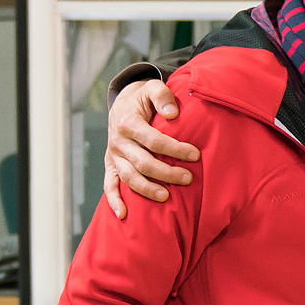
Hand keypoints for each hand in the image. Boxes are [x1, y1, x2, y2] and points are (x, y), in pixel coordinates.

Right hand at [104, 78, 199, 218]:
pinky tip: (124, 215)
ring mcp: (113, 156)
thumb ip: (162, 95)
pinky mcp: (111, 166)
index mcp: (127, 123)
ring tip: (167, 196)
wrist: (122, 104)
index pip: (153, 141)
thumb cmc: (143, 99)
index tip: (195, 154)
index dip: (174, 149)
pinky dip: (114, 201)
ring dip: (147, 189)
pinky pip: (109, 186)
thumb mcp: (151, 89)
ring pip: (128, 177)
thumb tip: (172, 112)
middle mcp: (117, 142)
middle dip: (166, 172)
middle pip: (142, 162)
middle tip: (188, 178)